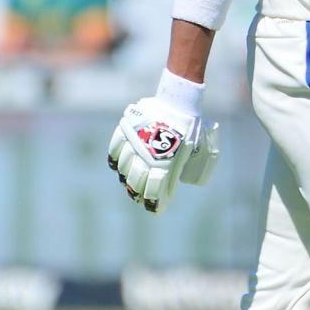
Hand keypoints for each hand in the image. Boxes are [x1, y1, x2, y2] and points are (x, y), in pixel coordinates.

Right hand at [108, 96, 220, 213]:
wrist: (178, 100)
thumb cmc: (190, 127)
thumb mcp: (196, 151)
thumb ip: (188, 167)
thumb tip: (182, 181)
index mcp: (166, 162)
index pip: (154, 189)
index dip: (153, 202)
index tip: (154, 208)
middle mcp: (147, 155)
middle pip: (135, 181)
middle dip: (136, 192)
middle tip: (138, 196)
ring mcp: (134, 142)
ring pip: (123, 167)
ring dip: (125, 177)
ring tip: (128, 182)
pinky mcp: (126, 129)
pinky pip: (114, 148)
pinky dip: (114, 158)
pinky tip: (116, 166)